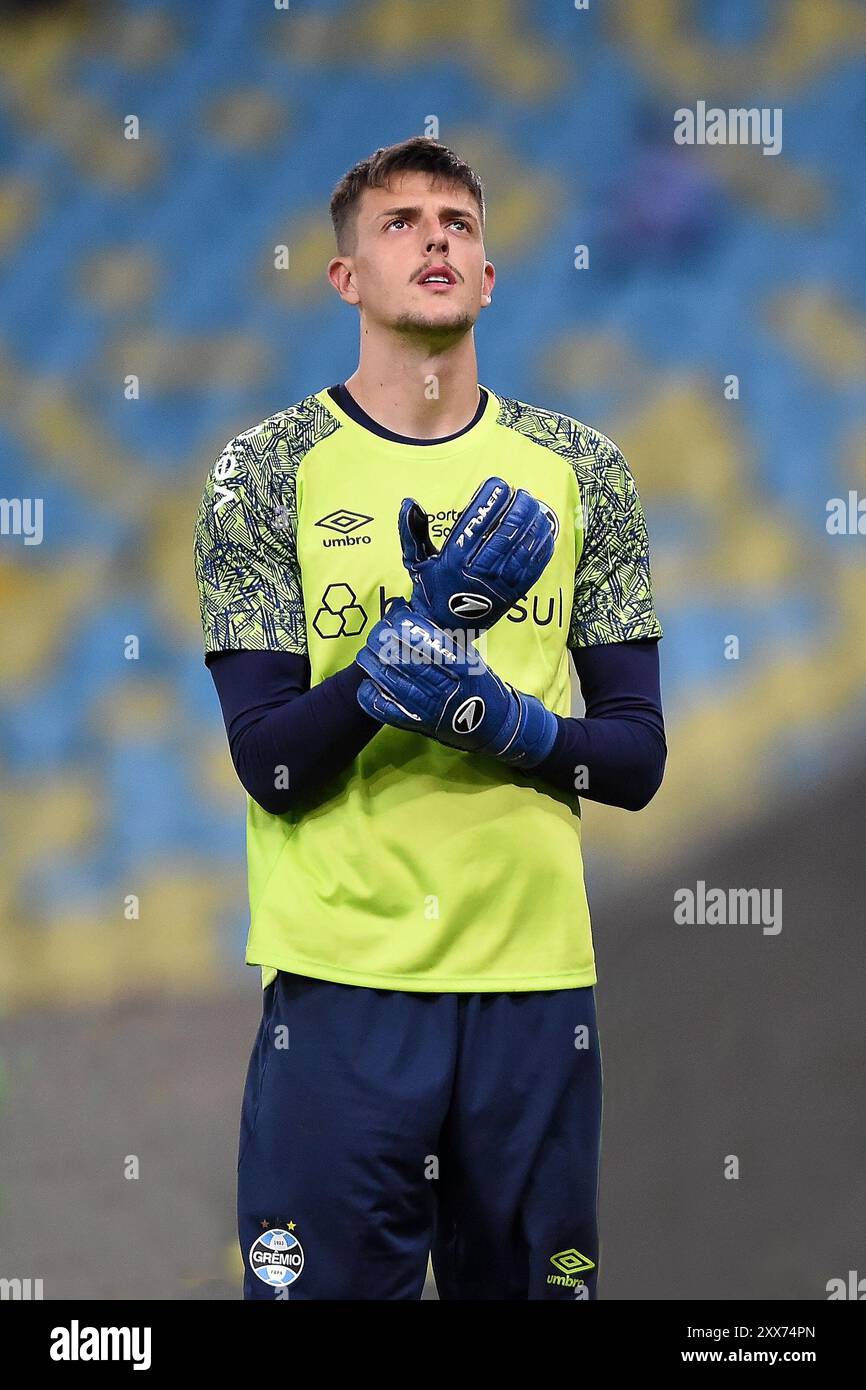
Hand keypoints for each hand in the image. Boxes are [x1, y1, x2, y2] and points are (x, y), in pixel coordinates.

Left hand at [355, 598, 558, 768]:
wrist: (498, 727)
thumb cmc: (481, 686)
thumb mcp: (472, 659)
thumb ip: (446, 641)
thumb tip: (412, 615)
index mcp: (463, 666)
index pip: (429, 641)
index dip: (406, 627)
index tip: (395, 616)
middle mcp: (448, 687)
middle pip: (406, 660)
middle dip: (386, 643)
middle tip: (376, 633)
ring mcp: (433, 709)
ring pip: (394, 682)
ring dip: (375, 666)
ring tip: (366, 653)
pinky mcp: (421, 726)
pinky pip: (390, 712)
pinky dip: (374, 697)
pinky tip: (366, 685)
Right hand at [398, 476, 557, 632]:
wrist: (442, 630)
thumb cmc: (430, 591)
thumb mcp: (416, 561)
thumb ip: (412, 531)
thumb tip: (410, 503)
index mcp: (453, 560)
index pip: (476, 522)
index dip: (490, 500)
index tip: (498, 484)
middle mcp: (476, 572)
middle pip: (504, 533)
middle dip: (517, 508)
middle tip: (522, 494)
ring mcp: (496, 585)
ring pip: (521, 548)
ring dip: (532, 524)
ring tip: (536, 505)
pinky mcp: (512, 596)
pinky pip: (532, 568)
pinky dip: (540, 547)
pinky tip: (546, 530)